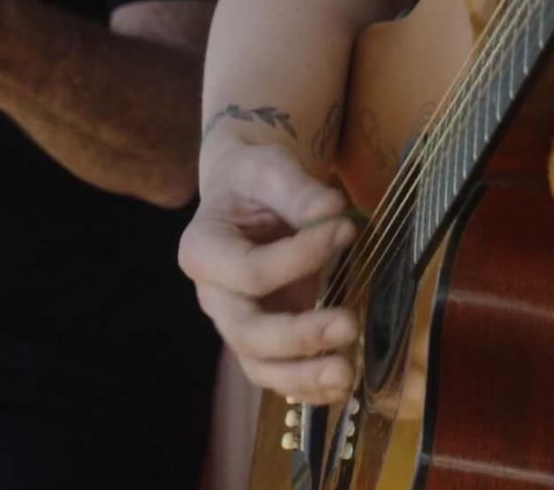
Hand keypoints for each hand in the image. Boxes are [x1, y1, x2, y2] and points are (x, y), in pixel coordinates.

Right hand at [179, 143, 359, 401]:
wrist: (248, 193)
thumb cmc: (254, 179)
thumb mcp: (271, 168)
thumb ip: (298, 189)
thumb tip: (332, 210)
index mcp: (203, 250)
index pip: (250, 271)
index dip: (300, 256)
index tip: (347, 228)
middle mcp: (213, 296)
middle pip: (247, 332)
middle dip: (299, 336)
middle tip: (350, 324)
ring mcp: (236, 322)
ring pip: (259, 366)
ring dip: (303, 376)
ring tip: (347, 373)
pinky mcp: (261, 337)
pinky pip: (276, 372)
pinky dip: (306, 386)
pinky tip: (340, 385)